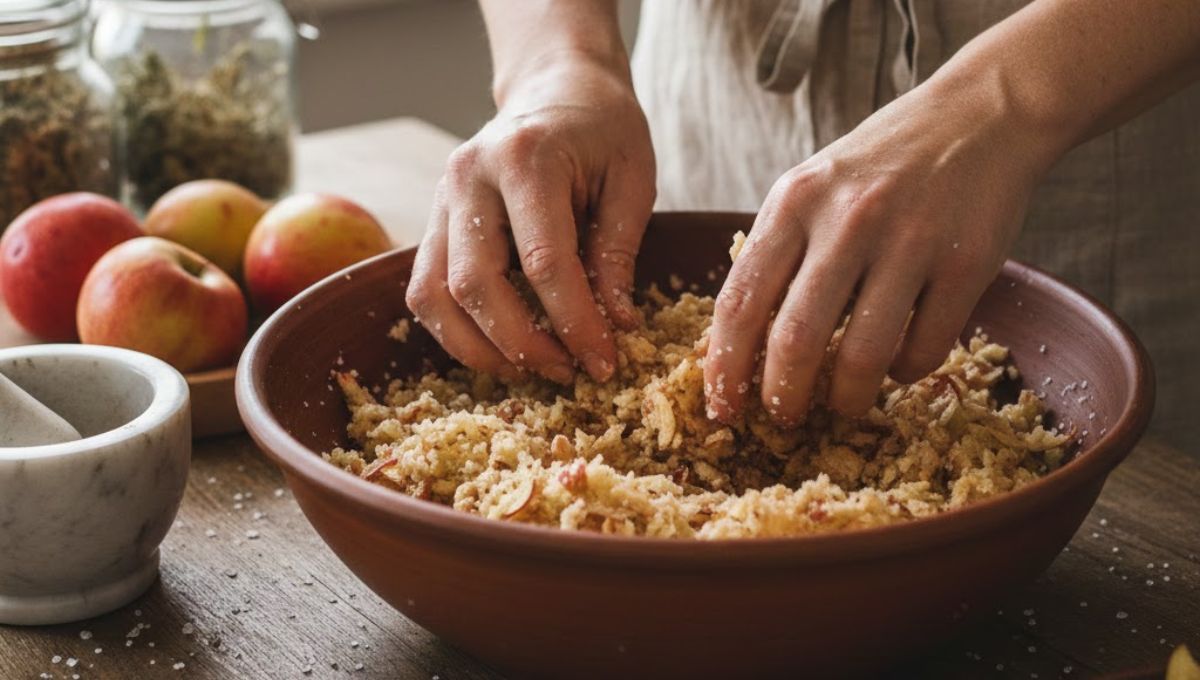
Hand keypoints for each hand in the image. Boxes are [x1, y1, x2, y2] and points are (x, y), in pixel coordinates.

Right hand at [406, 56, 654, 383]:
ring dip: (478, 348)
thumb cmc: (603, 131)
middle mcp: (468, 177)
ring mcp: (440, 198)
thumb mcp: (632, 182)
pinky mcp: (432, 221)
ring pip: (433, 296)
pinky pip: (425, 290)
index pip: (543, 263)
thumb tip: (615, 328)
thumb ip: (617, 255)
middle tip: (567, 372)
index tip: (603, 363)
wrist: (557, 87)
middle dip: (522, 344)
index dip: (574, 323)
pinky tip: (501, 345)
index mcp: (525, 159)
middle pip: (473, 284)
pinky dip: (457, 330)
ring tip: (531, 368)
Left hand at [705, 78, 1053, 423]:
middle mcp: (847, 220)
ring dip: (847, 399)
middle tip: (784, 416)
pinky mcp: (966, 263)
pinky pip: (924, 349)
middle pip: (796, 340)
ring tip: (843, 403)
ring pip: (863, 357)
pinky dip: (904, 373)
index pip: (740, 302)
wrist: (980, 116)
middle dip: (782, 396)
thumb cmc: (881, 164)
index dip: (725, 367)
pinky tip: (897, 363)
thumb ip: (774, 253)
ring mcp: (910, 241)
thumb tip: (732, 344)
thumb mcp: (810, 188)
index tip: (723, 406)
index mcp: (794, 202)